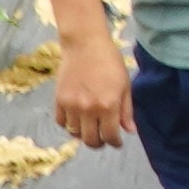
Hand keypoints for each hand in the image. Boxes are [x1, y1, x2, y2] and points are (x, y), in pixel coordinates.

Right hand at [55, 33, 133, 150]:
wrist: (85, 44)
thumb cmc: (110, 62)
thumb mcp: (125, 85)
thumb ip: (127, 111)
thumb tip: (130, 131)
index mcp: (108, 106)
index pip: (110, 136)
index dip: (115, 143)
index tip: (117, 142)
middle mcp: (89, 109)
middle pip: (91, 140)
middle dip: (99, 143)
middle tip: (103, 139)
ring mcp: (72, 105)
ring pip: (75, 133)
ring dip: (84, 134)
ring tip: (90, 128)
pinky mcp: (59, 99)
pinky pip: (61, 122)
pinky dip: (69, 125)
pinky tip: (77, 120)